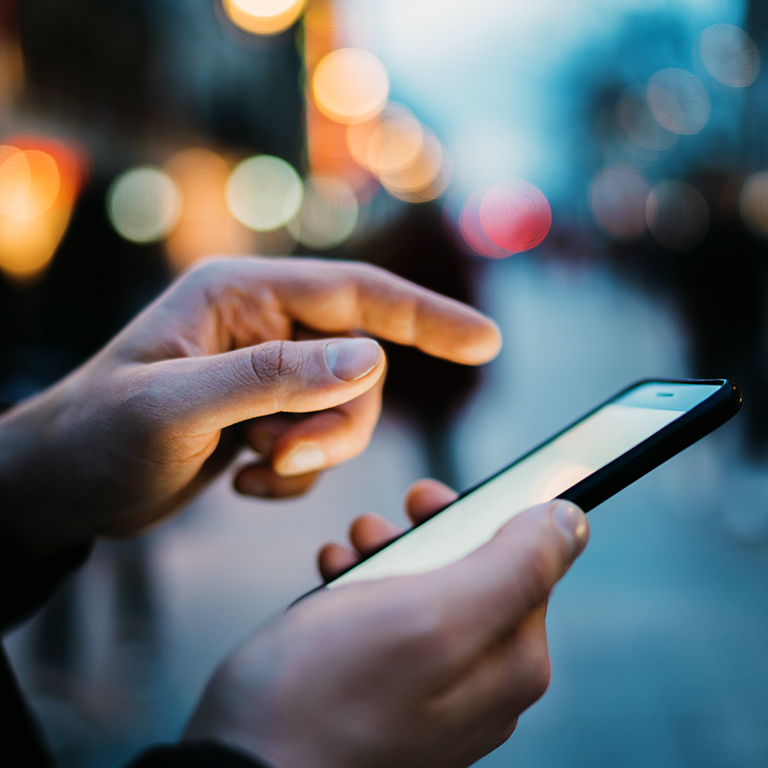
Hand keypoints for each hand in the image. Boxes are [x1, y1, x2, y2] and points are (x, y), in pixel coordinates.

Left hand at [0, 258, 499, 550]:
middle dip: (336, 422)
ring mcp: (268, 371)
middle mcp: (265, 324)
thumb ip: (274, 379)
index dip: (427, 316)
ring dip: (313, 450)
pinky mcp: (268, 413)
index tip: (487, 342)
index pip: (358, 295)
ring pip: (345, 411)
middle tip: (282, 455)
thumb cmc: (98, 436)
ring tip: (255, 467)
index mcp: (243, 295)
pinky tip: (246, 480)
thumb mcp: (177, 407)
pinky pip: (320, 442)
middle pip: (359, 366)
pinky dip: (295, 471)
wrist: (65, 485)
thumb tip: (370, 360)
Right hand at [185, 488, 588, 767]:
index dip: (477, 517)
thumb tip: (572, 522)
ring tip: (351, 551)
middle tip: (381, 526)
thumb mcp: (430, 613)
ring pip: (426, 593)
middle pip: (472, 575)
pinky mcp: (389, 697)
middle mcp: (482, 684)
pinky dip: (364, 591)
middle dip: (425, 538)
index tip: (428, 501)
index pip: (524, 561)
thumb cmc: (327, 691)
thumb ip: (514, 567)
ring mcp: (434, 695)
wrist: (243, 764)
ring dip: (389, 558)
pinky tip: (335, 583)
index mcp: (510, 661)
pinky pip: (391, 625)